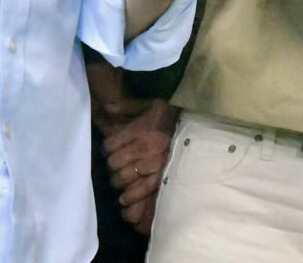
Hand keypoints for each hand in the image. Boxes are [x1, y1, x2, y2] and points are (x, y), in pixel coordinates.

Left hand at [102, 97, 176, 233]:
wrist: (196, 128)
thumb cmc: (169, 117)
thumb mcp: (150, 104)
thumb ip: (127, 105)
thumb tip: (107, 106)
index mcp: (140, 129)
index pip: (110, 144)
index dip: (107, 148)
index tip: (109, 149)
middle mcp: (145, 148)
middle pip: (115, 162)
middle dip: (112, 165)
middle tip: (114, 165)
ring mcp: (153, 164)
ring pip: (124, 178)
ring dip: (118, 181)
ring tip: (118, 180)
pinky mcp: (162, 178)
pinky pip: (140, 192)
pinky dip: (130, 197)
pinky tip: (124, 198)